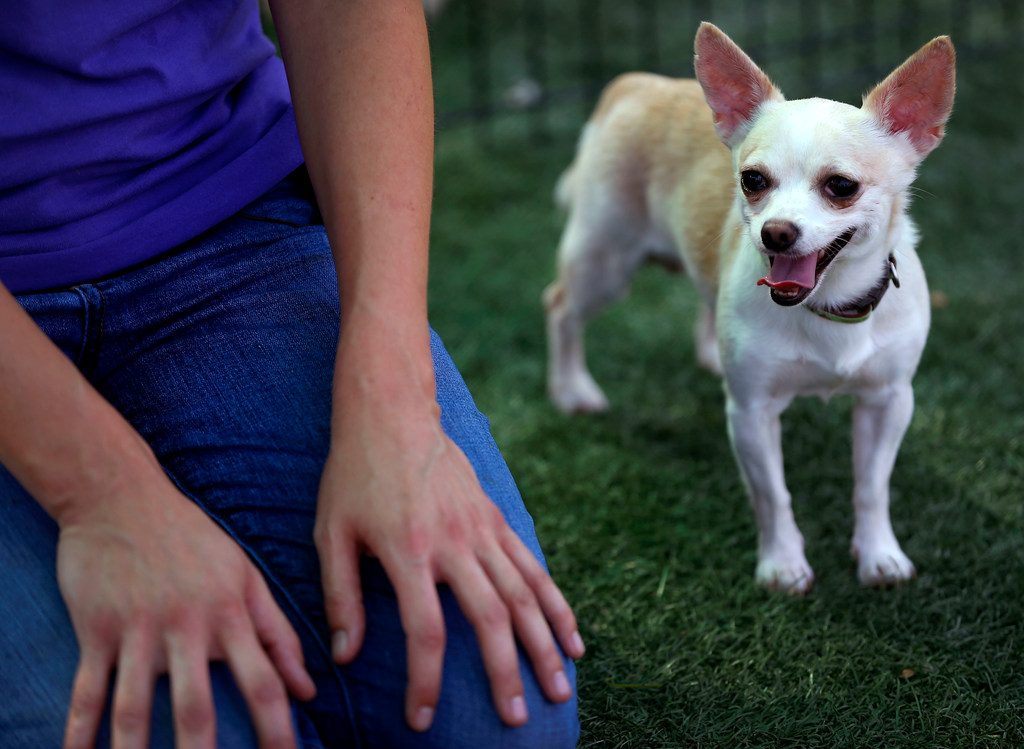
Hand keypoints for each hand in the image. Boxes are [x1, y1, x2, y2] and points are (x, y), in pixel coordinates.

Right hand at [57, 459, 315, 748]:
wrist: (122, 496)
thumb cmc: (193, 538)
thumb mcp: (246, 576)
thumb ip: (278, 633)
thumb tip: (309, 690)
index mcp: (230, 613)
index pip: (262, 682)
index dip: (278, 729)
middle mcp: (186, 626)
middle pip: (197, 705)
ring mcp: (137, 629)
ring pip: (134, 706)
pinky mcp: (96, 629)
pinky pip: (86, 689)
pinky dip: (79, 731)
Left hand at [314, 392, 584, 731]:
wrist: (392, 413)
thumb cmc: (354, 475)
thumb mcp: (331, 533)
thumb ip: (341, 596)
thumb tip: (344, 656)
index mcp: (409, 550)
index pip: (425, 630)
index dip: (425, 681)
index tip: (422, 719)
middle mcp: (454, 542)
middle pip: (491, 617)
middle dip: (508, 673)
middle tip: (518, 719)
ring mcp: (482, 529)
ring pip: (524, 594)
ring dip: (545, 644)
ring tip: (562, 688)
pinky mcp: (497, 519)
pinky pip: (533, 567)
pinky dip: (556, 603)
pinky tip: (573, 637)